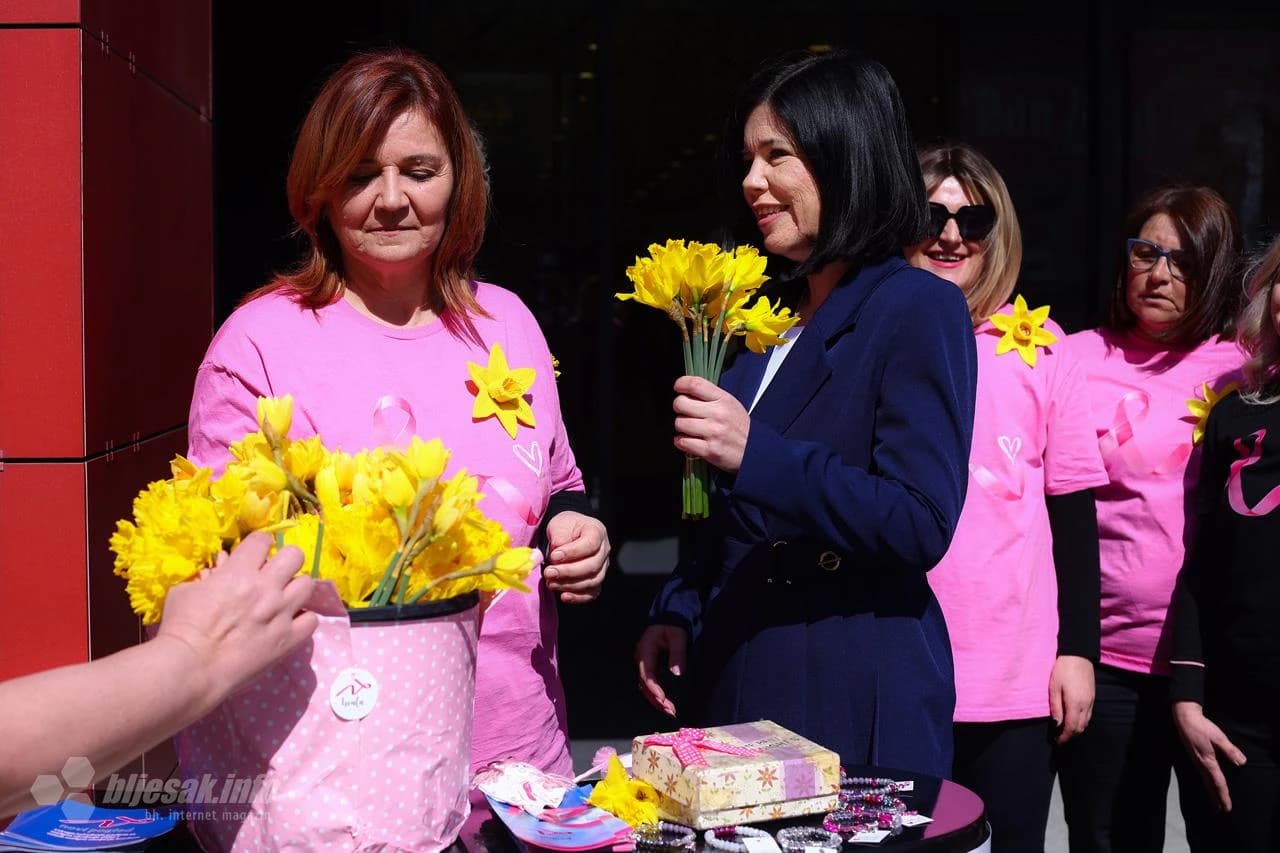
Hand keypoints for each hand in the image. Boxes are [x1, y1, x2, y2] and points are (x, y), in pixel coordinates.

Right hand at [156, 533, 317, 700]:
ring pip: (308, 584)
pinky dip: (303, 620)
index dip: (259, 545)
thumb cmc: (181, 628)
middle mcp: (266, 588)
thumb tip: (219, 570)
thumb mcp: (185, 591)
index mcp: (239, 572)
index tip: (254, 556)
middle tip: (274, 575)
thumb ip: (207, 577)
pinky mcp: (289, 639)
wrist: (191, 669)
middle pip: (295, 555)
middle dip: (285, 561)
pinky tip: (290, 624)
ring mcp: (281, 613)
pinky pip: (312, 620)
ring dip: (296, 589)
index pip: (263, 539)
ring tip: (284, 599)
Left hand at [544, 511, 609, 603]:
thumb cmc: (565, 528)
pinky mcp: (596, 581)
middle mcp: (604, 550)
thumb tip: (556, 556)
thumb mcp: (559, 524)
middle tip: (549, 572)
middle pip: (592, 566)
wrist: (568, 533)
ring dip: (570, 585)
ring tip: (551, 583)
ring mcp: (602, 567)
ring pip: (592, 581)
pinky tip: (563, 596)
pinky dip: (578, 597)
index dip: (572, 552)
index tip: (554, 556)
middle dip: (568, 572)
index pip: (590, 544)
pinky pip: (591, 593)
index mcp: (597, 532)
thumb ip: (559, 537)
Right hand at [635, 625, 686, 716]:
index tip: (663, 699)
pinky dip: (658, 694)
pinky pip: (651, 684)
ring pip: (646, 687)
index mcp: (645, 651)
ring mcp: (645, 664)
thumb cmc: (673, 627)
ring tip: (670, 711)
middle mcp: (641, 660)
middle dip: (656, 699)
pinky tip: (666, 703)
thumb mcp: (678, 637)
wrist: (670, 618)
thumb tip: (677, 673)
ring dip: (657, 700)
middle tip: (670, 711)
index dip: (654, 688)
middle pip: (645, 684)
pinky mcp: (650, 667)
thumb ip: (677, 654)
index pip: (647, 674)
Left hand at [673, 376, 749, 474]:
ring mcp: (713, 432)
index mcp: (724, 400)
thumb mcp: (731, 405)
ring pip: (679, 423)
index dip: (681, 384)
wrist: (755, 452)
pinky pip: (682, 442)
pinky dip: (681, 442)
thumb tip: (687, 392)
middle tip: (685, 412)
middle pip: (681, 403)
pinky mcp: (709, 450)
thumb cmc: (740, 429)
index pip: (695, 384)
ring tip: (690, 430)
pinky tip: (690, 441)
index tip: (678, 387)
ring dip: (681, 427)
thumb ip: (710, 397)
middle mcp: (718, 414)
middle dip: (679, 408)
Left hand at [1049, 655, 1094, 742]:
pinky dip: (1081, 722)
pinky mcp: (1093, 697)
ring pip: (1086, 722)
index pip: (1071, 727)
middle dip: (1070, 736)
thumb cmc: (1062, 670)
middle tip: (1060, 740)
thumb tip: (1056, 725)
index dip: (1064, 737)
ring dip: (1076, 730)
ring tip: (1065, 732)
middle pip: (1080, 728)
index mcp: (1075, 704)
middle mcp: (1086, 706)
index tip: (1057, 743)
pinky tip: (1074, 721)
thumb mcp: (1054, 688)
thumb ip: (1056, 707)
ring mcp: (1091, 701)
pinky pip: (1089, 715)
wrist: (1078, 655)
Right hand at [1174, 700, 1245, 811]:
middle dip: (1215, 798)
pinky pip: (1202, 775)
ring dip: (1210, 792)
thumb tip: (1242, 763)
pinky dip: (1206, 783)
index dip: (1223, 796)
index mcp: (1207, 762)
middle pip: (1210, 785)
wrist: (1184, 718)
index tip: (1227, 808)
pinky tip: (1207, 783)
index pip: (1218, 783)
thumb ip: (1230, 750)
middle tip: (1220, 811)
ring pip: (1205, 781)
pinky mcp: (1194, 757)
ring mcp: (1196, 761)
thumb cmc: (1201, 727)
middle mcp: (1200, 764)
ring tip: (1214, 802)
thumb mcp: (1219, 737)